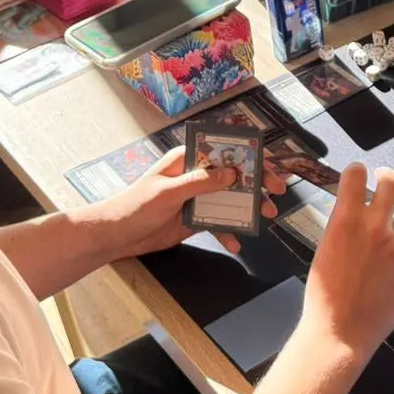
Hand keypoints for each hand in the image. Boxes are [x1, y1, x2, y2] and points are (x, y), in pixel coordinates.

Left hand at [98, 144, 284, 260]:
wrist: (117, 236)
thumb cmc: (134, 206)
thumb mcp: (167, 192)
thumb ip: (200, 182)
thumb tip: (231, 173)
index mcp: (186, 160)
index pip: (222, 151)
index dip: (248, 154)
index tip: (269, 164)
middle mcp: (195, 175)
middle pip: (232, 174)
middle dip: (256, 181)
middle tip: (277, 192)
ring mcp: (196, 197)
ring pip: (230, 198)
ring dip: (248, 206)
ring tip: (266, 215)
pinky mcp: (195, 218)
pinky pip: (218, 221)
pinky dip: (229, 231)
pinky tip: (237, 242)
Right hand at [300, 164, 393, 359]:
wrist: (341, 332)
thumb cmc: (326, 296)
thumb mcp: (326, 250)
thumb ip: (345, 227)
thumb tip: (359, 213)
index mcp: (346, 221)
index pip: (356, 175)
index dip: (357, 173)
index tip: (359, 174)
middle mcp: (375, 227)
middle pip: (392, 185)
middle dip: (388, 177)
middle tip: (386, 178)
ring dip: (388, 238)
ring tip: (372, 269)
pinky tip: (383, 286)